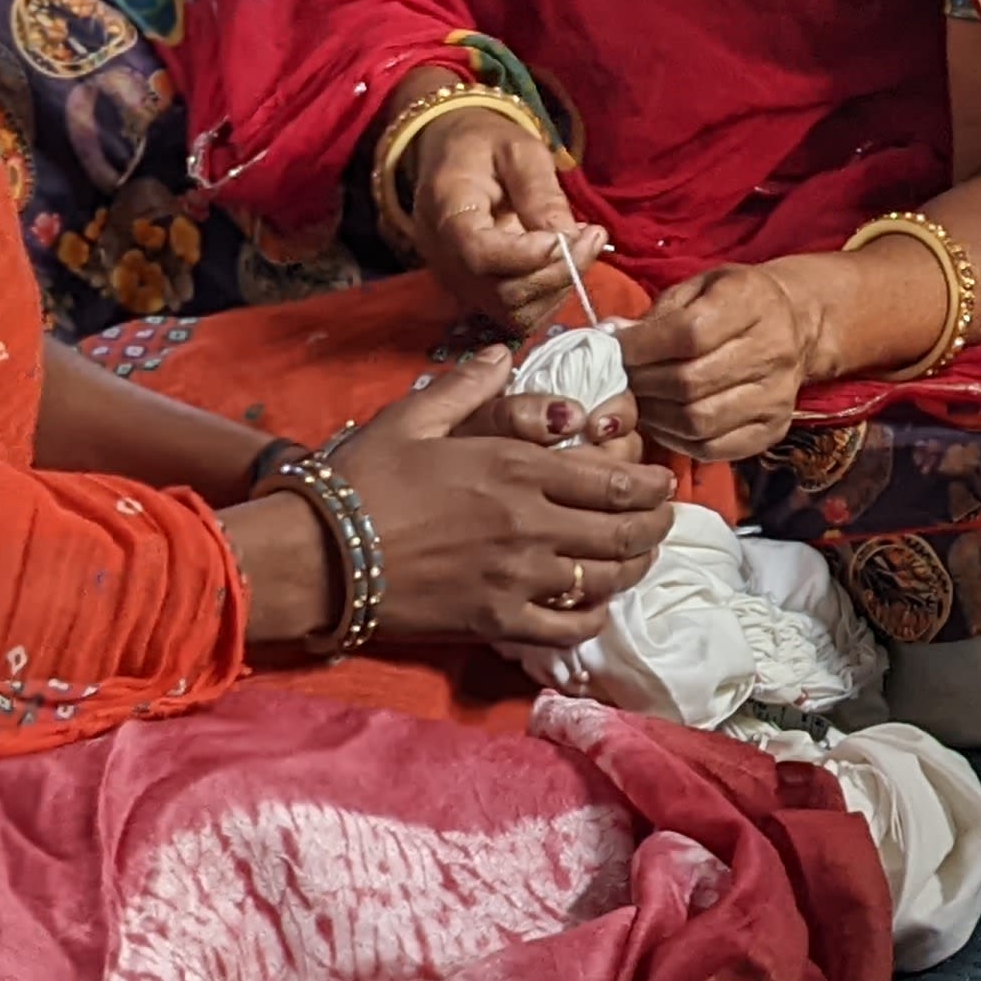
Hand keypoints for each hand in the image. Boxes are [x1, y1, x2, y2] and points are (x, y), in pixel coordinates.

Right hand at [316, 351, 679, 650]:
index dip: (650, 485)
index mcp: (516, 468)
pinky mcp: (497, 621)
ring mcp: (517, 577)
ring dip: (634, 566)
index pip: (613, 480)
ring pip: (607, 578)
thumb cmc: (360, 482)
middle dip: (655, 524)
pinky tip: (593, 605)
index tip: (661, 483)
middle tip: (662, 519)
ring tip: (639, 557)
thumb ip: (468, 384)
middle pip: (624, 531)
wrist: (317, 555)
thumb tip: (502, 353)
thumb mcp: (412, 418)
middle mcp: (530, 523)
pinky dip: (593, 617)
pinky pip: (569, 627)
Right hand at [407, 103, 599, 334]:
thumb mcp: (518, 149)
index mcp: (445, 210)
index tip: (568, 237)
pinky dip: (552, 293)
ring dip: (560, 286)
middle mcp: (444, 257)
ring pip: (514, 313)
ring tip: (584, 243)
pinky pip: (519, 313)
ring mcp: (459, 282)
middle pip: (502, 293)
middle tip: (592, 236)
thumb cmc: (485, 145)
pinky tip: (567, 259)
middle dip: (557, 272)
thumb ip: (539, 192)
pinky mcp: (478, 293)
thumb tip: (567, 238)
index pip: (478, 253)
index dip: (527, 256)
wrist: (453, 154)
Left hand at [621, 264, 826, 464]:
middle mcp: (773, 350)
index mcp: (752, 302)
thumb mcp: (698, 289)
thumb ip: (657, 315)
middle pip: (690, 381)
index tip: (615, 350)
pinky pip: (712, 448)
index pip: (688, 333)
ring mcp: (776, 396)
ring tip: (639, 400)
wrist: (793, 325)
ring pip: (698, 420)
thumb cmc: (734, 302)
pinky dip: (676, 439)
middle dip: (643, 383)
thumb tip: (612, 335)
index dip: (642, 347)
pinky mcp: (773, 429)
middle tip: (622, 379)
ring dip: (655, 415)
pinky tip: (663, 421)